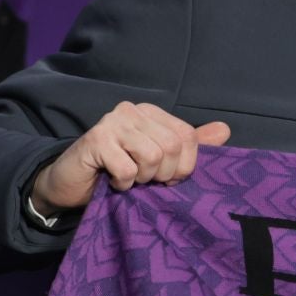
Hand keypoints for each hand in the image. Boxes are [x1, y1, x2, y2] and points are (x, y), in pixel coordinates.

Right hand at [32, 102, 231, 214]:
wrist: (71, 185)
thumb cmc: (117, 172)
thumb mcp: (158, 161)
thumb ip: (190, 146)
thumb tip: (225, 129)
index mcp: (152, 113)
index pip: (189, 137)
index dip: (184, 166)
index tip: (167, 178)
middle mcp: (133, 110)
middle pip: (172, 147)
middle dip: (162, 174)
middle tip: (144, 180)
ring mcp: (113, 122)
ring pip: (152, 157)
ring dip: (141, 178)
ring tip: (127, 178)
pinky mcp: (96, 139)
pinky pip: (127, 169)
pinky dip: (123, 184)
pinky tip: (111, 180)